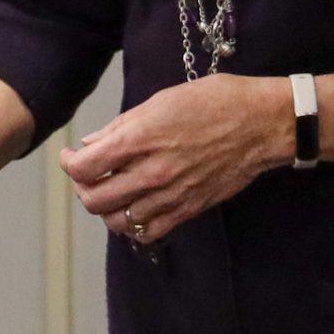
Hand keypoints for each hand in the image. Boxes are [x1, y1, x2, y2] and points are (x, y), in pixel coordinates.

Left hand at [61, 74, 287, 245]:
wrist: (263, 124)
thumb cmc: (216, 102)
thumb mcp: (162, 100)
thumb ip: (122, 126)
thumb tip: (91, 143)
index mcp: (141, 139)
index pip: (83, 167)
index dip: (69, 163)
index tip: (72, 156)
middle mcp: (152, 172)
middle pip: (94, 199)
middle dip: (82, 187)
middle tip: (87, 174)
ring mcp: (171, 195)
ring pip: (117, 221)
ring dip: (106, 208)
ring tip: (110, 191)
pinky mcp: (189, 209)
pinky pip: (149, 232)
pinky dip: (133, 226)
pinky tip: (134, 209)